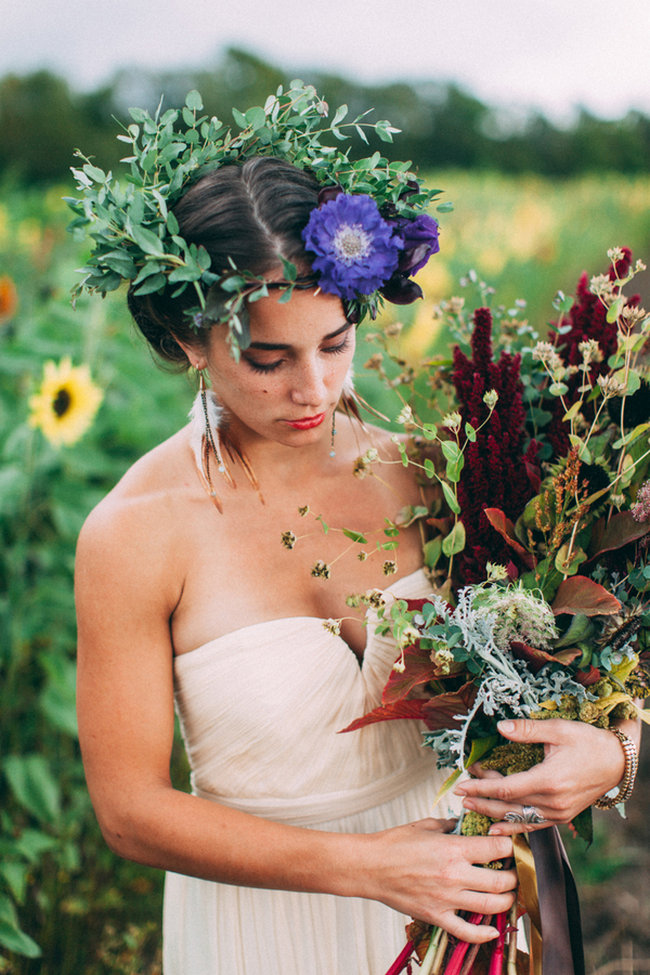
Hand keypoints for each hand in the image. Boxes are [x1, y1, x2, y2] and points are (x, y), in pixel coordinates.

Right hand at [366, 817, 516, 942]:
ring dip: (506, 901)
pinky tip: (493, 929)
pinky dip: (484, 933)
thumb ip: (450, 826)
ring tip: (507, 895)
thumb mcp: (425, 825)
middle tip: (514, 872)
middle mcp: (454, 875)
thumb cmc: (394, 844)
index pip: (496, 847)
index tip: (511, 846)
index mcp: (453, 849)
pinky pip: (467, 931)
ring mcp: (446, 899)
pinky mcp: (436, 916)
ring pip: (491, 906)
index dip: (509, 846)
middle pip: (500, 881)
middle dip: (514, 876)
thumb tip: (466, 826)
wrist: (370, 866)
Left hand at [454, 718, 628, 834]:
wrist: (617, 762)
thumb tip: (500, 726)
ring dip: (492, 814)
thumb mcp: (558, 729)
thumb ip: (527, 730)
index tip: (462, 785)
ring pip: (518, 818)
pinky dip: (513, 827)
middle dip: (481, 800)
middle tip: (459, 795)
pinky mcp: (562, 817)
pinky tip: (496, 828)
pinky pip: (532, 825)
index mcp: (548, 780)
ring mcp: (558, 813)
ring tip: (470, 807)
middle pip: (508, 806)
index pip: (505, 788)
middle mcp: (552, 802)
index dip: (481, 787)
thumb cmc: (588, 742)